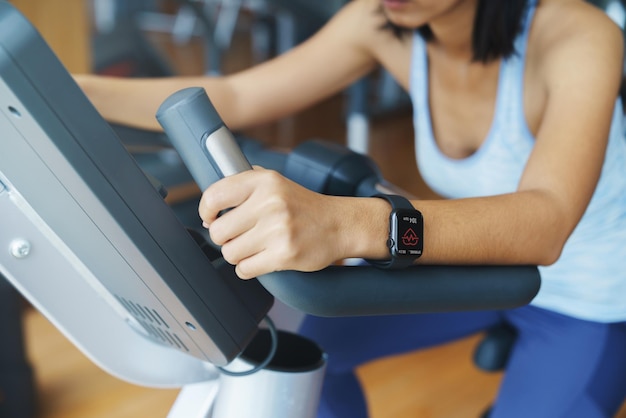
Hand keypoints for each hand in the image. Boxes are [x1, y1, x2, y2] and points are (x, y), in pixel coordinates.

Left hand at [198, 168, 357, 278]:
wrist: (338, 224)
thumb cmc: (302, 206)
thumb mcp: (275, 182)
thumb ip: (243, 185)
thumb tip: (209, 210)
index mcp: (264, 182)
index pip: (214, 196)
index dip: (206, 211)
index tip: (211, 218)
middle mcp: (270, 203)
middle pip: (218, 231)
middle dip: (225, 238)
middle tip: (240, 235)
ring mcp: (278, 230)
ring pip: (230, 253)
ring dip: (238, 254)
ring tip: (255, 247)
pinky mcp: (284, 255)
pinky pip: (245, 270)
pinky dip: (249, 268)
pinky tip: (262, 258)